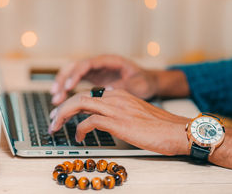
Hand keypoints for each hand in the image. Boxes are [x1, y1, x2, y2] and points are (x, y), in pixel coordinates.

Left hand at [48, 89, 189, 155]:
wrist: (179, 131)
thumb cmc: (160, 127)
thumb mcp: (136, 114)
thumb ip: (120, 111)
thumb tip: (103, 119)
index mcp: (119, 94)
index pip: (89, 94)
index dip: (72, 103)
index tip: (63, 113)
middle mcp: (115, 97)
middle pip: (79, 96)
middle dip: (62, 108)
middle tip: (52, 119)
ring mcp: (116, 108)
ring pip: (79, 104)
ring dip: (63, 115)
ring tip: (55, 126)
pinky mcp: (118, 122)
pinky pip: (90, 122)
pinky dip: (80, 130)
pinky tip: (79, 138)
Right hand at [50, 55, 157, 104]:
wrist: (148, 81)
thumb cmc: (144, 81)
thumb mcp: (138, 84)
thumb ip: (123, 86)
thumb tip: (108, 90)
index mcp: (109, 61)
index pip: (87, 64)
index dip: (76, 74)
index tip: (69, 87)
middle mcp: (98, 64)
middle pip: (74, 66)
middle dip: (63, 79)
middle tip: (56, 94)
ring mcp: (94, 70)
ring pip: (72, 73)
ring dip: (62, 85)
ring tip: (55, 99)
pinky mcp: (92, 79)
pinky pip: (75, 81)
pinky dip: (67, 90)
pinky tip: (61, 100)